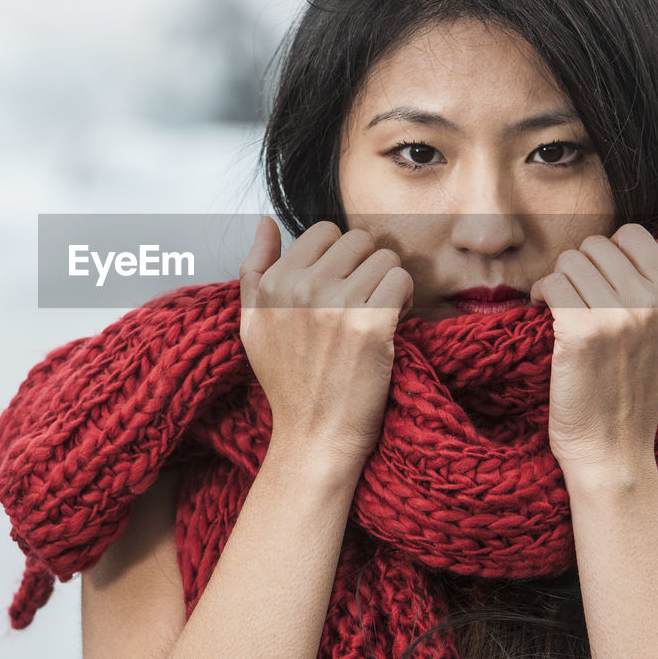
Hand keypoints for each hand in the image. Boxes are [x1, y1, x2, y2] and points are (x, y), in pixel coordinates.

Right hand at [238, 216, 413, 470]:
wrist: (314, 436)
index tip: (342, 285)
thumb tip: (265, 222)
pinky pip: (401, 280)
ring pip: (386, 257)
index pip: (324, 230)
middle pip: (358, 239)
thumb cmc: (288, 382)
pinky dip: (404, 299)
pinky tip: (392, 322)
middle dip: (368, 265)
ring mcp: (336, 304)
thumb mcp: (253, 323)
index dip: (341, 256)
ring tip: (378, 313)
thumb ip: (254, 268)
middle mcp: (302, 288)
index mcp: (274, 283)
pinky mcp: (371, 324)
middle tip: (364, 299)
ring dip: (389, 282)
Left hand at [529, 224, 657, 479]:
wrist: (612, 447)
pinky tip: (543, 311)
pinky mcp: (581, 333)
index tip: (598, 278)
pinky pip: (552, 284)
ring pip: (570, 261)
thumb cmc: (637, 393)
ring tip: (559, 304)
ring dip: (557, 279)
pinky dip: (540, 292)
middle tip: (574, 295)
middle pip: (597, 245)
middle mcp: (651, 304)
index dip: (609, 252)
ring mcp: (616, 318)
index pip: (636, 235)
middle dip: (579, 266)